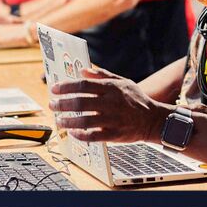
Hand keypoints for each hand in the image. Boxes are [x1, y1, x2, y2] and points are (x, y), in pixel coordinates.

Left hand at [49, 66, 169, 142]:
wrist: (153, 119)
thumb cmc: (136, 99)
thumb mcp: (123, 82)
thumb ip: (102, 75)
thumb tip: (83, 70)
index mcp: (111, 88)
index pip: (84, 85)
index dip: (66, 87)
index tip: (54, 89)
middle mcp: (111, 103)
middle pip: (81, 103)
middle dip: (62, 104)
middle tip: (52, 105)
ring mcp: (113, 119)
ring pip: (85, 120)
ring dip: (68, 121)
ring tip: (58, 120)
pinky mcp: (115, 134)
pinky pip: (94, 136)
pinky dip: (81, 135)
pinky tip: (72, 133)